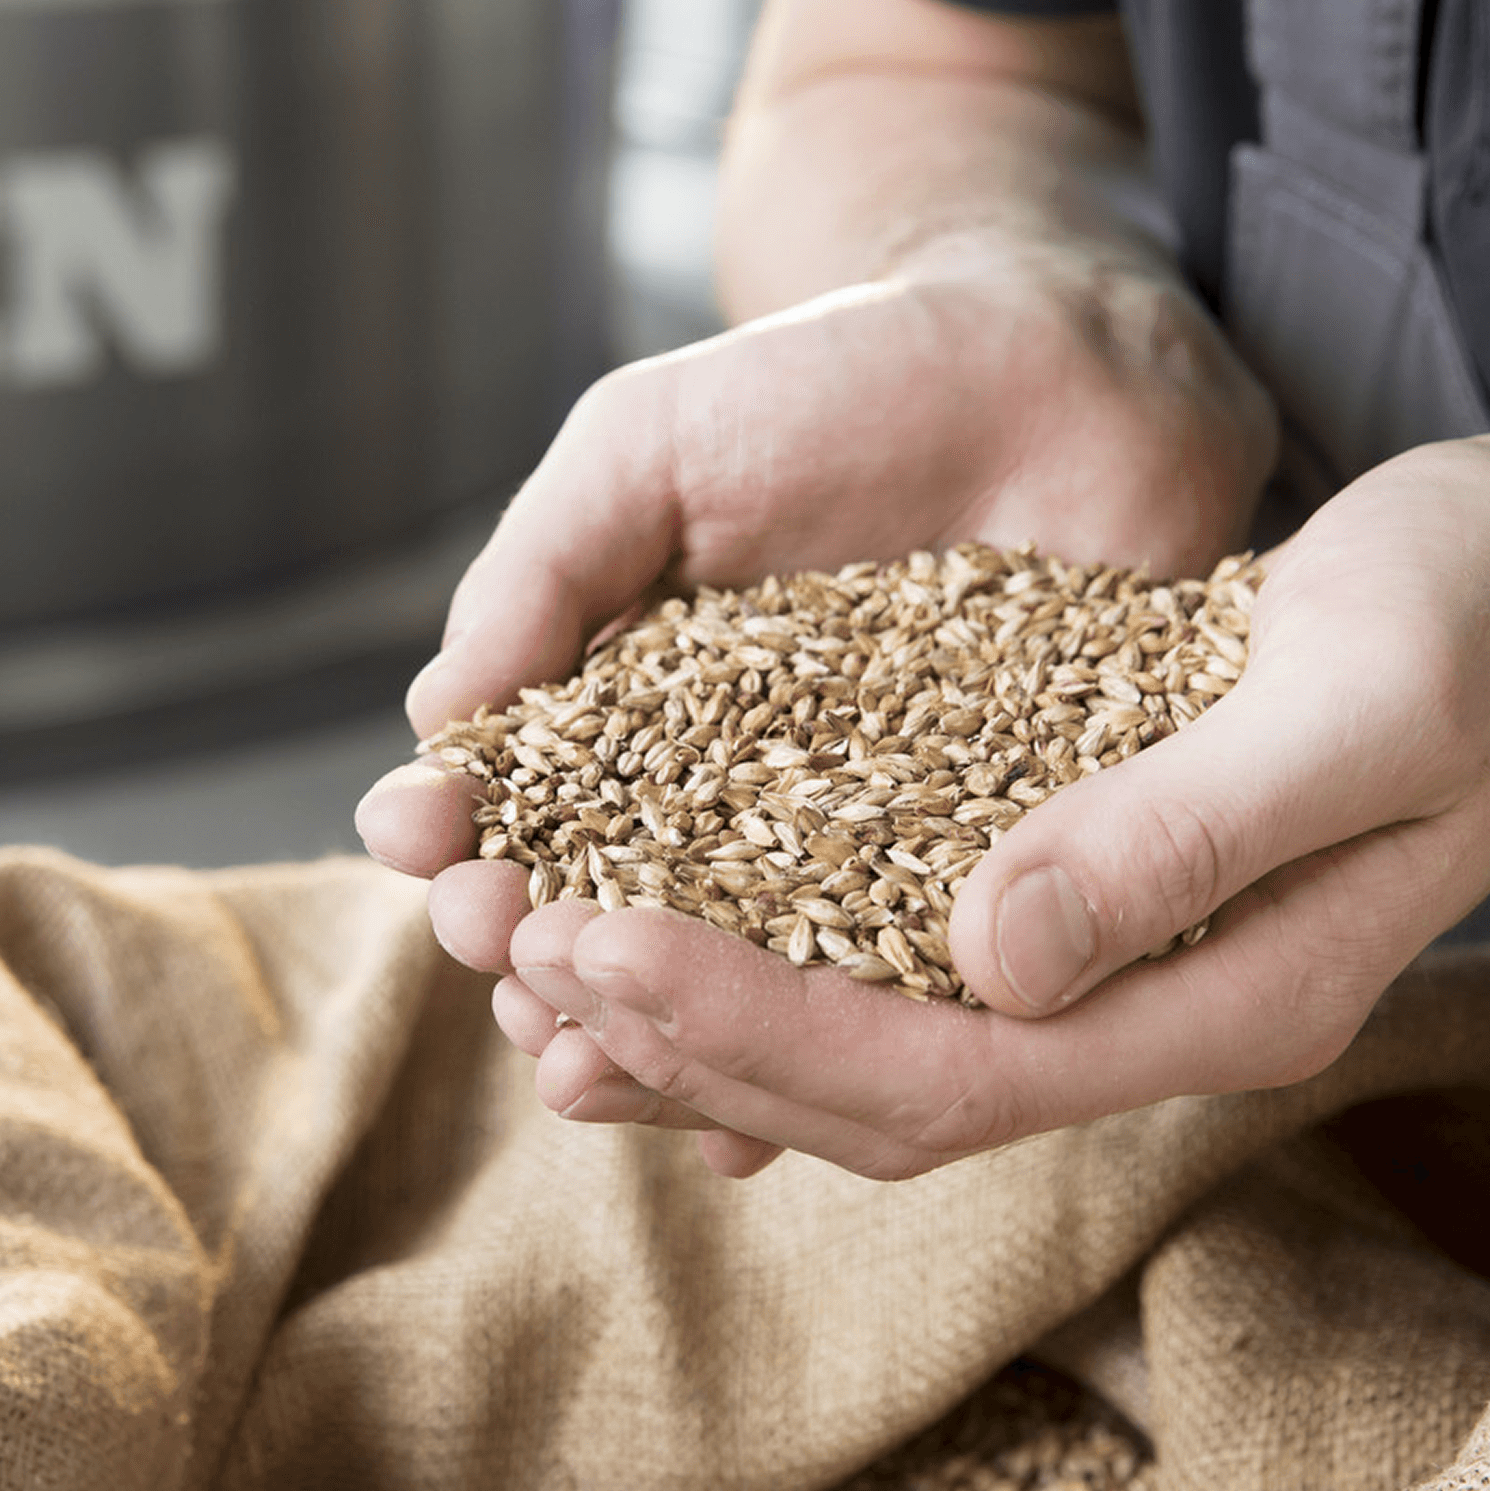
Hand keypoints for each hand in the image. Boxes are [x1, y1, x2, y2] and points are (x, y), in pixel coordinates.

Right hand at [356, 249, 1272, 1171]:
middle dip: (538, 961)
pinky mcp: (981, 880)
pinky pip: (894, 995)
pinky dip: (829, 1061)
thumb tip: (438, 722)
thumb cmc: (835, 383)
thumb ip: (546, 568)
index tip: (429, 855)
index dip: (465, 843)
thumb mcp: (653, 445)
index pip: (524, 808)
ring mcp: (852, 854)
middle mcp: (728, 806)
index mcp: (633, 713)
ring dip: (652, 1043)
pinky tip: (758, 1129)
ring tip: (601, 1070)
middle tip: (511, 964)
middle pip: (611, 922)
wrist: (1060, 361)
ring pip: (735, 987)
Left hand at [452, 435, 1489, 1178]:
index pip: (943, 1077)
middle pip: (875, 1092)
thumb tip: (988, 951)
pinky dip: (763, 951)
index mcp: (1221, 1002)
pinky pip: (891, 969)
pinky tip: (650, 904)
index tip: (590, 944)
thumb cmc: (1489, 624)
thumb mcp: (1361, 698)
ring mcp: (1118, 976)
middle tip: (511, 943)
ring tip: (532, 944)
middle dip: (682, 1034)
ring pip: (866, 1050)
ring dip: (697, 1015)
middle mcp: (1151, 1020)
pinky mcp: (1084, 901)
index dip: (751, 1029)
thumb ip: (1184, 829)